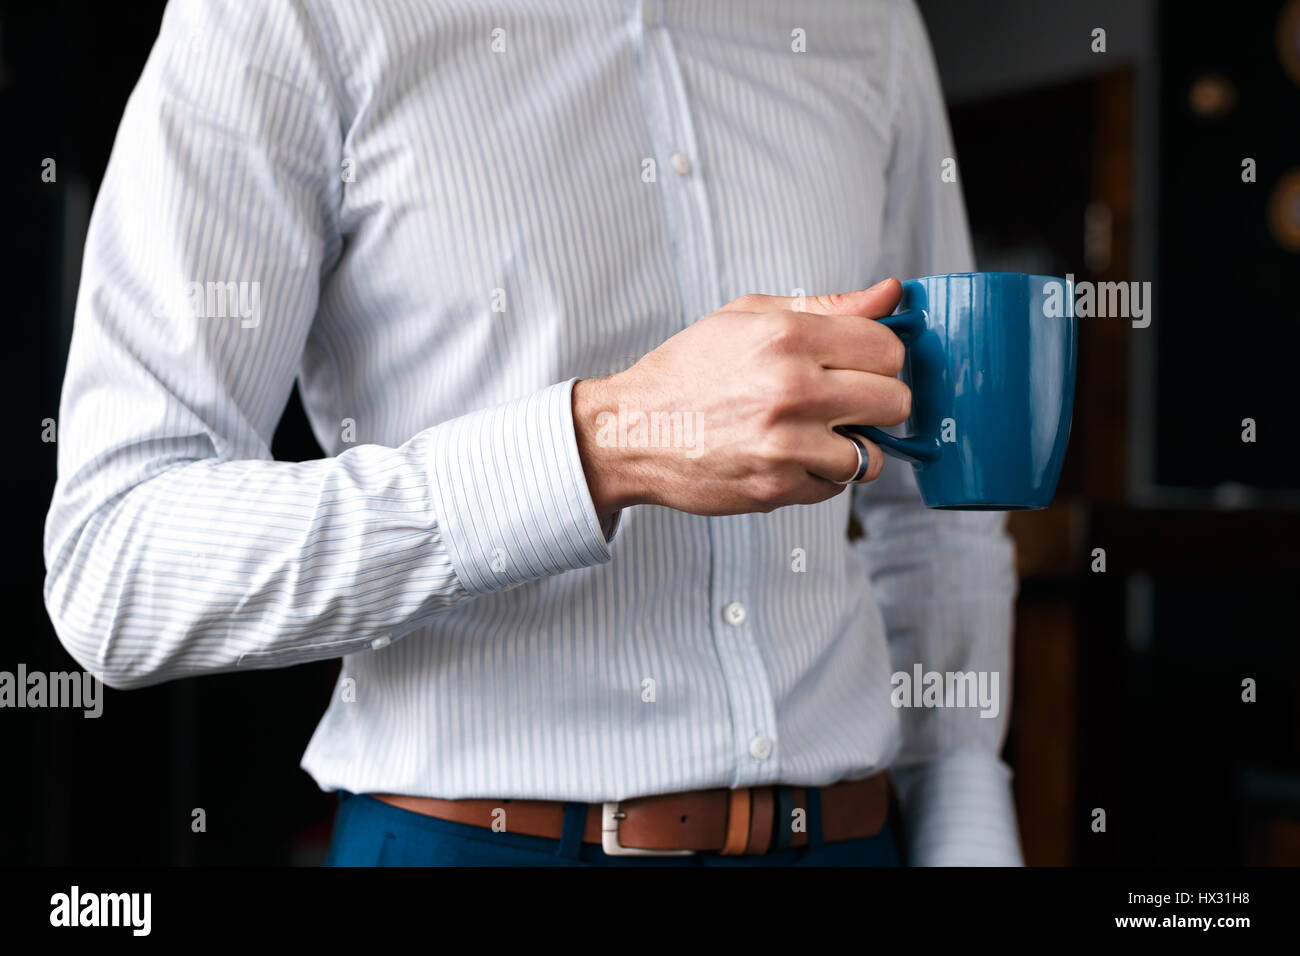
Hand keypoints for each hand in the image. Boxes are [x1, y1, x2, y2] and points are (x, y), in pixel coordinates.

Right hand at [573, 278, 909, 516]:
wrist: (632, 431)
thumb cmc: (687, 371)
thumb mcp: (749, 317)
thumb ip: (826, 306)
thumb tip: (891, 294)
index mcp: (788, 336)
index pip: (886, 348)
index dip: (880, 358)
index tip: (861, 365)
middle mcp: (792, 389)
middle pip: (894, 401)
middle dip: (876, 402)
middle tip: (845, 402)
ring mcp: (787, 443)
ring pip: (872, 454)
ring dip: (851, 447)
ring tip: (814, 433)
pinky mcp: (778, 487)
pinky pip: (835, 486)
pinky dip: (819, 475)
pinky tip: (787, 456)